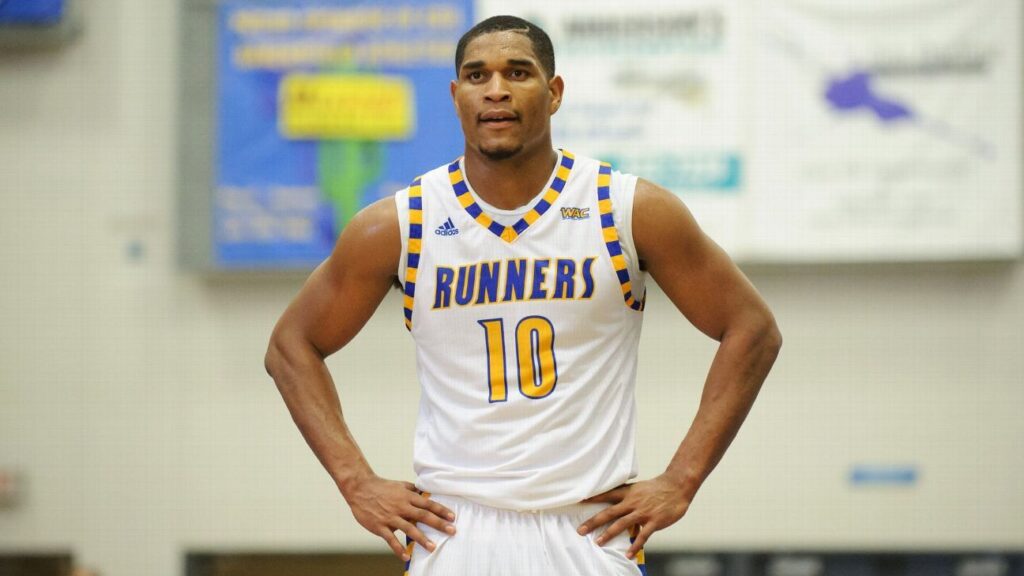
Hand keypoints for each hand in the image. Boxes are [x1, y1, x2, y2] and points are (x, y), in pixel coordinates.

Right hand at [343, 475, 455, 560]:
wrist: (360, 488)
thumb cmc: (382, 487)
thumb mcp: (400, 485)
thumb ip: (413, 490)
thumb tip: (427, 493)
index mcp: (407, 497)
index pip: (427, 504)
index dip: (441, 510)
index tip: (452, 517)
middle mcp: (401, 506)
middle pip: (423, 516)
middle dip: (438, 524)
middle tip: (452, 531)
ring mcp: (390, 517)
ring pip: (409, 529)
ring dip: (421, 539)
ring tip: (433, 548)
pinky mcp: (380, 526)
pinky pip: (390, 539)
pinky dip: (398, 548)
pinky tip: (406, 556)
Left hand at [576, 474, 691, 558]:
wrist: (677, 487)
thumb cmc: (657, 488)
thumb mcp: (638, 488)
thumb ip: (626, 496)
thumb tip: (614, 503)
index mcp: (628, 493)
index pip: (606, 495)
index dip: (592, 498)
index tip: (578, 502)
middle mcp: (632, 502)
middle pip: (609, 512)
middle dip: (593, 522)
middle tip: (581, 530)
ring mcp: (642, 512)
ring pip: (621, 524)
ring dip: (608, 534)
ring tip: (598, 543)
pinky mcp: (653, 522)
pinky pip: (642, 536)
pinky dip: (635, 546)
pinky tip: (628, 554)